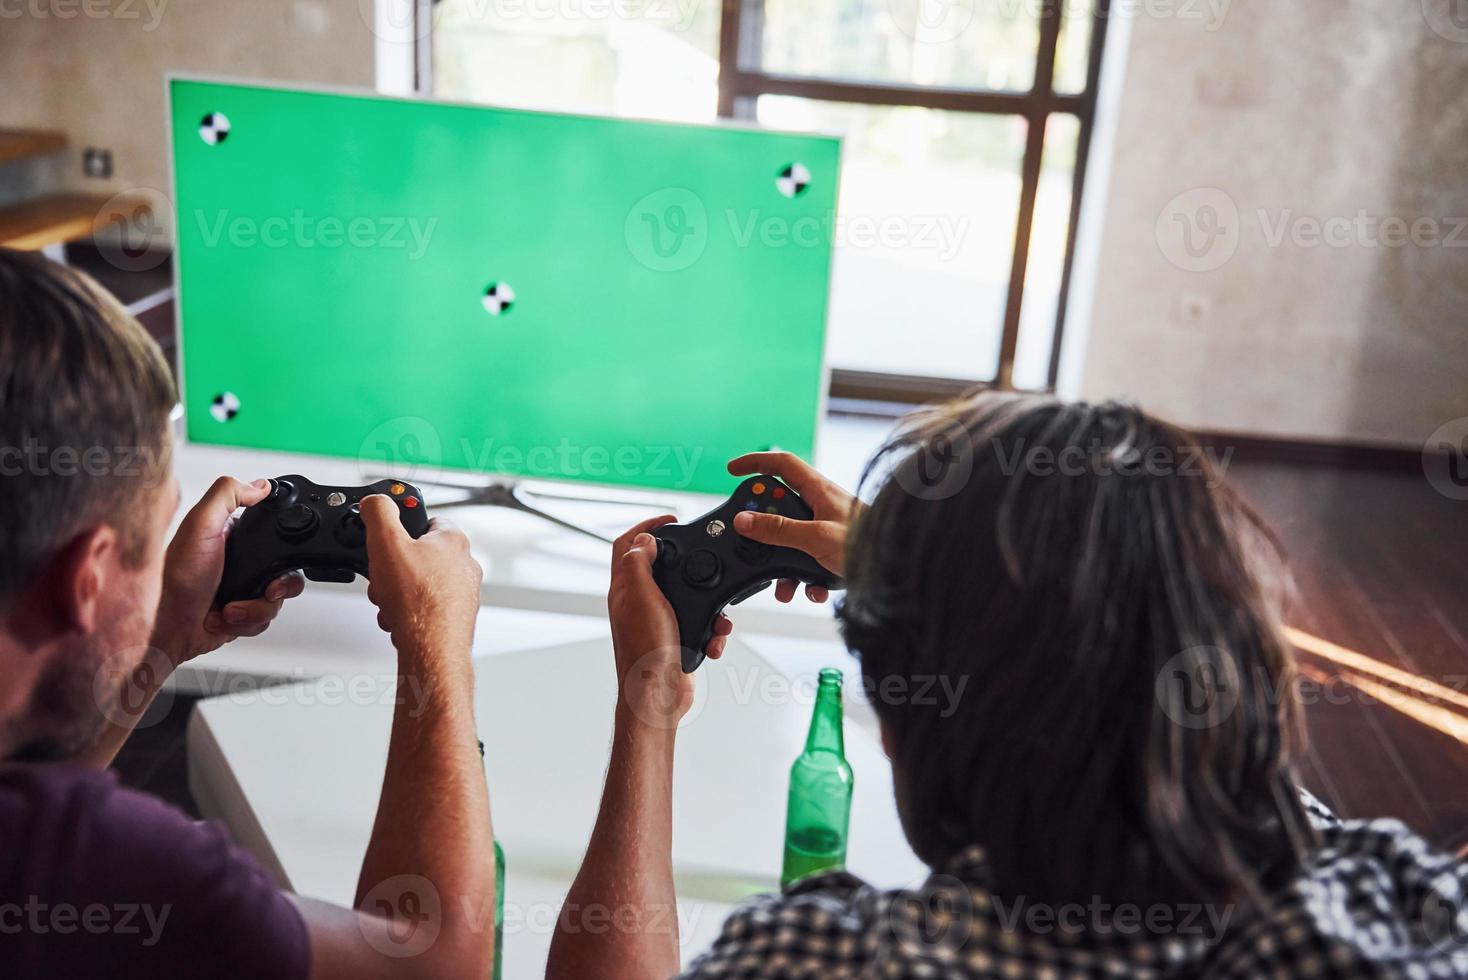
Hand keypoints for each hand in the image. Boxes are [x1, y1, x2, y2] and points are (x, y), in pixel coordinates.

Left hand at [152, 477, 304, 666]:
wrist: (166, 628)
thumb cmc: (173, 577)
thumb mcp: (200, 524)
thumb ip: (228, 495)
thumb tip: (262, 485)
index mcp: (233, 535)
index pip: (277, 534)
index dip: (286, 548)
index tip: (278, 560)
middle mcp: (241, 562)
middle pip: (286, 570)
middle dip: (276, 587)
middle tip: (265, 590)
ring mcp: (244, 589)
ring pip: (278, 600)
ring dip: (255, 609)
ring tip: (229, 609)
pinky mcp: (243, 615)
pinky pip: (265, 620)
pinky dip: (247, 623)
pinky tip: (223, 618)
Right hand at [361, 495, 482, 664]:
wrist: (432, 649)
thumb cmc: (418, 600)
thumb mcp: (387, 543)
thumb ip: (379, 513)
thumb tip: (375, 501)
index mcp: (454, 539)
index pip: (426, 520)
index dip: (400, 531)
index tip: (388, 541)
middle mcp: (465, 564)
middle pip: (417, 557)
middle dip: (394, 569)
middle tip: (385, 579)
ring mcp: (463, 592)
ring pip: (417, 584)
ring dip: (397, 594)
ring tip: (392, 603)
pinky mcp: (456, 616)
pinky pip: (423, 608)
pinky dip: (408, 613)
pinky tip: (400, 620)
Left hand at [608, 516, 730, 728]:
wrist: (659, 696)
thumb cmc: (646, 651)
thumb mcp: (642, 597)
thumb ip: (639, 564)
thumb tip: (643, 539)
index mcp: (624, 590)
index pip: (626, 545)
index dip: (645, 526)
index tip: (670, 519)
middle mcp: (637, 603)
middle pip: (658, 566)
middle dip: (683, 559)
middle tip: (702, 551)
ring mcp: (656, 621)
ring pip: (685, 596)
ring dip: (706, 600)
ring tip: (718, 612)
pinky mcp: (675, 638)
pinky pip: (698, 623)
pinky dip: (711, 627)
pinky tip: (714, 636)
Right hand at [726, 452, 855, 601]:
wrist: (900, 570)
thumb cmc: (870, 545)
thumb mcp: (815, 538)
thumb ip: (779, 529)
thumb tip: (745, 520)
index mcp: (819, 490)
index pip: (781, 464)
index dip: (755, 463)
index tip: (732, 470)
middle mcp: (822, 505)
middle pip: (780, 509)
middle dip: (766, 532)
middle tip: (758, 546)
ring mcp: (827, 528)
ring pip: (792, 541)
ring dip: (785, 565)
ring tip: (785, 586)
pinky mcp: (832, 550)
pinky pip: (808, 561)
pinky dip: (805, 578)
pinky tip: (812, 591)